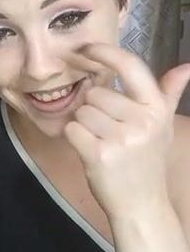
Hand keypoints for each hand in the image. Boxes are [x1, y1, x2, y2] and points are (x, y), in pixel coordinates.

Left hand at [66, 43, 189, 220]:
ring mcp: (121, 138)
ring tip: (102, 141)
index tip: (85, 48)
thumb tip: (185, 67)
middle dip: (94, 108)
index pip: (131, 67)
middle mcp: (142, 120)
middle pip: (96, 93)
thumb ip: (168, 94)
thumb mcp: (162, 126)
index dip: (105, 52)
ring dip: (84, 124)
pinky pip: (72, 129)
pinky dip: (75, 138)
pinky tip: (90, 150)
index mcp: (157, 108)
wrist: (141, 203)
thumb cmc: (147, 160)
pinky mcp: (99, 154)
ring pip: (82, 111)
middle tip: (108, 130)